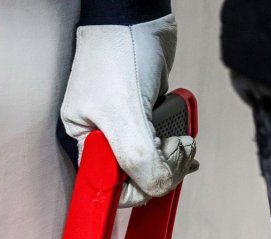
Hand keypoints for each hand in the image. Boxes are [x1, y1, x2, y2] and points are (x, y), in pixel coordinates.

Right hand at [60, 14, 197, 207]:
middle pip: (136, 177)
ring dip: (173, 157)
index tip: (157, 175)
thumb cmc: (119, 51)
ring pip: (153, 162)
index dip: (136, 189)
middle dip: (162, 169)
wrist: (139, 14)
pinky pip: (163, 144)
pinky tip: (184, 135)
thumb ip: (137, 158)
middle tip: (176, 151)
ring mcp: (127, 128)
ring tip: (183, 141)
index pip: (109, 188)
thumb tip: (155, 187)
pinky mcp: (146, 117)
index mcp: (86, 141)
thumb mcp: (124, 113)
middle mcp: (104, 138)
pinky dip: (177, 143)